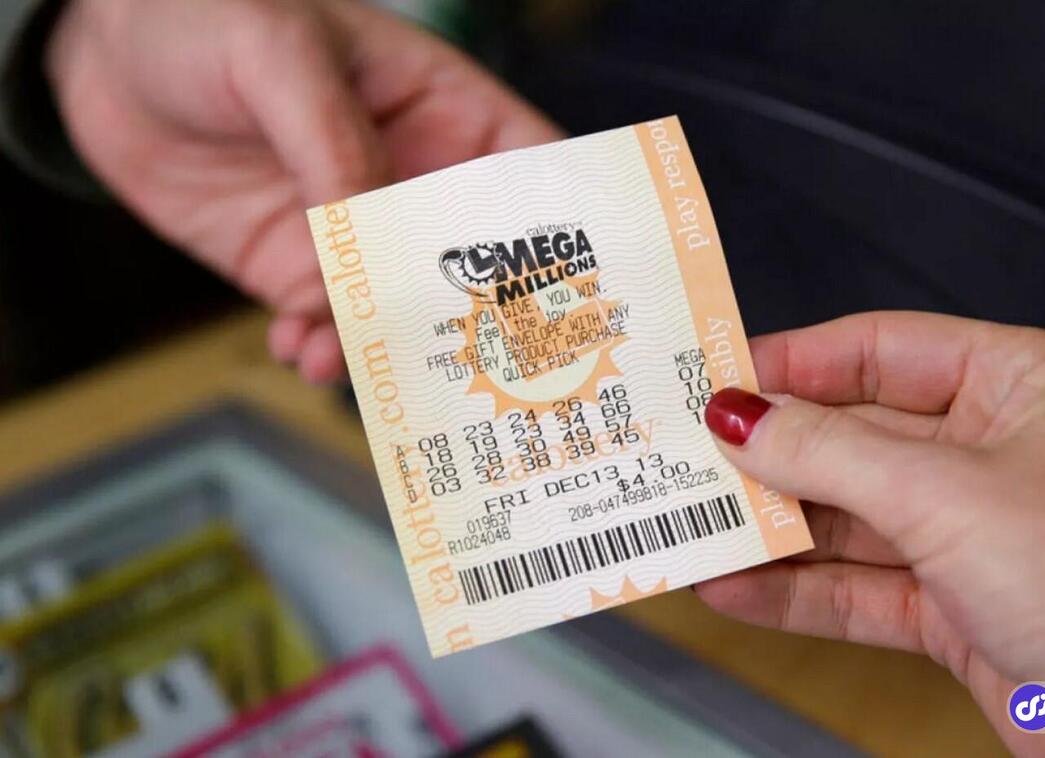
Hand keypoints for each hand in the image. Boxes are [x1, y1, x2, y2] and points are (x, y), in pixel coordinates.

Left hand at [47, 0, 560, 380]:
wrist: (104, 54)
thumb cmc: (209, 13)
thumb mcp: (281, 56)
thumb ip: (333, 143)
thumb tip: (369, 237)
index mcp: (443, 113)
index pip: (527, 176)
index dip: (562, 232)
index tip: (578, 293)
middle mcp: (411, 182)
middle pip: (475, 265)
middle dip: (477, 319)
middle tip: (478, 367)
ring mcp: (354, 234)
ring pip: (399, 309)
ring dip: (388, 347)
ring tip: (352, 362)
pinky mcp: (296, 268)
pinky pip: (326, 325)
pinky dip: (321, 350)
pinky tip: (298, 350)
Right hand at [696, 312, 1044, 755]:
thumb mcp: (940, 489)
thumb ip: (827, 450)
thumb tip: (738, 417)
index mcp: (1016, 385)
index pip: (882, 350)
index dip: (795, 361)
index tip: (719, 375)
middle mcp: (993, 452)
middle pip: (854, 437)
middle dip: (773, 453)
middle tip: (689, 453)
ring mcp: (970, 532)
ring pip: (849, 519)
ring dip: (773, 528)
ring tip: (694, 524)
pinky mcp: (955, 608)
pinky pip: (860, 589)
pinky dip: (798, 592)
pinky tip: (733, 588)